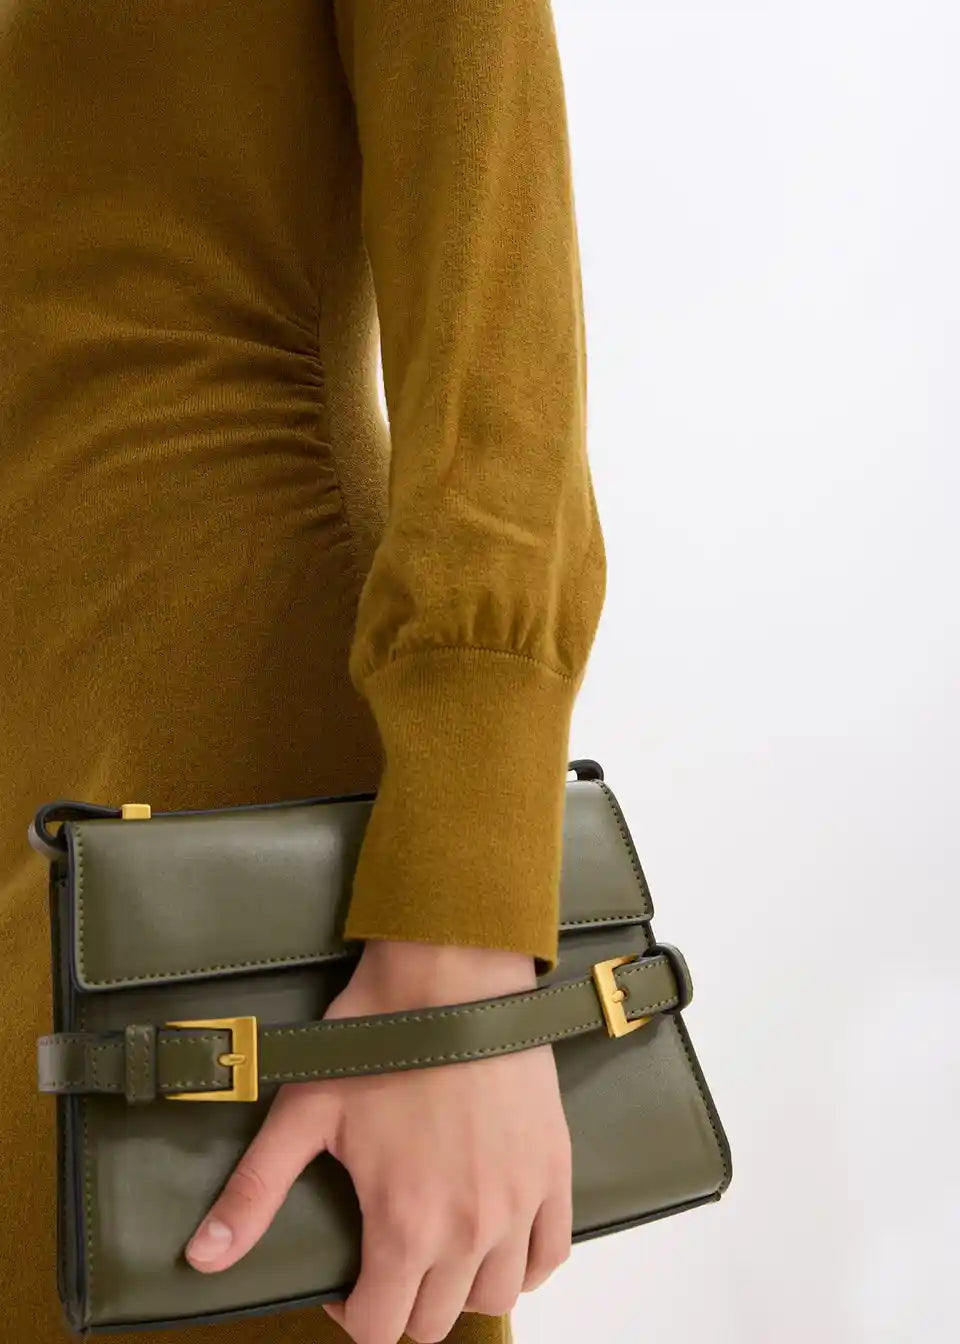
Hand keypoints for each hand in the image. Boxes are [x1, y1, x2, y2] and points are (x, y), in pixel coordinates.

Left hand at [184, 939, 573, 1343]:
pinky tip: (498, 1244)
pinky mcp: (552, 1169)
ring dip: (462, 1291)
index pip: (381, 1328)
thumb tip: (202, 1257)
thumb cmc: (377, 1035)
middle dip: (402, 1305)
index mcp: (405, 1223)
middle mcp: (469, 1228)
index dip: (353, 1317)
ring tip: (438, 1253)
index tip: (347, 1285)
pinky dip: (524, 1266)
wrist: (452, 973)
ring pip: (496, 1297)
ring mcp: (519, 1200)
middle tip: (386, 1264)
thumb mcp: (304, 1110)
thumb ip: (254, 1193)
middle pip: (436, 1323)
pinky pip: (551, 1255)